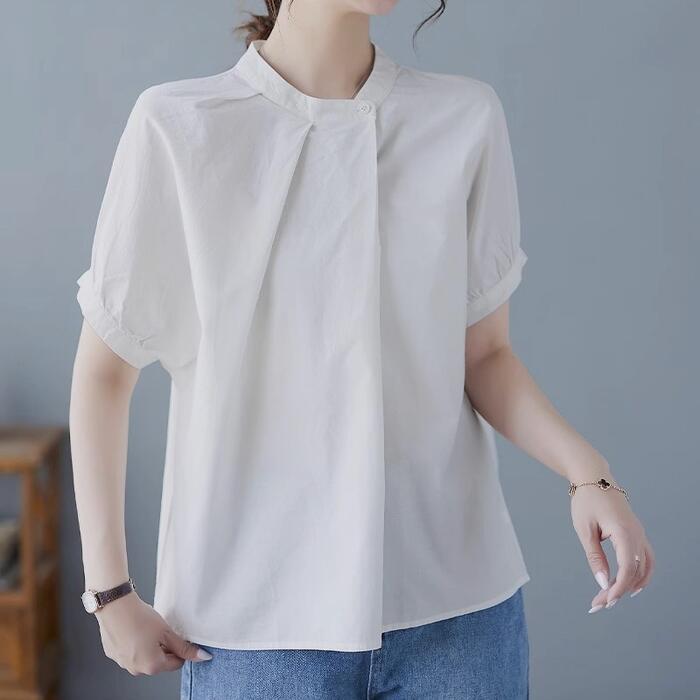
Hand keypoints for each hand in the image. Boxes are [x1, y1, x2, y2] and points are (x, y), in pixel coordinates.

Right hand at [94, 591, 212, 674]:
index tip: (177, 637)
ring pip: (144, 658)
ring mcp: (123, 663)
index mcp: (152, 666)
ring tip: (147, 629)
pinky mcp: (114, 655)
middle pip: (160, 662)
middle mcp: (136, 670)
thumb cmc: (140, 618)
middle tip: (162, 631)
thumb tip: (201, 656)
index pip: (176, 664)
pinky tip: (135, 630)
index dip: (180, 650)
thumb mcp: (167, 632)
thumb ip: (184, 647)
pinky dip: (135, 644)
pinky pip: (130, 653)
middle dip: (164, 648)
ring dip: (149, 647)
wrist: (115, 606)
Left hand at [570, 484, 654, 611]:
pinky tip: (629, 585)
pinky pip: (645, 558)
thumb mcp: (584, 529)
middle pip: (635, 572)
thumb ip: (595, 557)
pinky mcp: (637, 533)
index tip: (605, 601)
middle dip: (619, 591)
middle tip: (598, 604)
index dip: (618, 588)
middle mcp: (637, 534)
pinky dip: (640, 574)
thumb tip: (603, 583)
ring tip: (612, 598)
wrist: (593, 477)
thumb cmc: (586, 500)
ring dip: (630, 585)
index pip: (627, 569)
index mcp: (624, 532)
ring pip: (645, 567)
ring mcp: (640, 533)